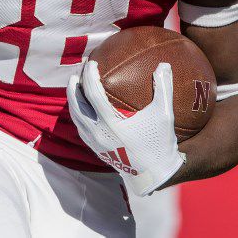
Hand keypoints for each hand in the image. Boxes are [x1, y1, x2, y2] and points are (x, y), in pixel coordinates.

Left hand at [67, 60, 185, 196]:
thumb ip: (163, 88)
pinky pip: (81, 129)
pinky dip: (78, 115)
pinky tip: (83, 108)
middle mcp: (99, 134)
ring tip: (75, 86)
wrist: (155, 175)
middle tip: (77, 71)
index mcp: (111, 124)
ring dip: (73, 101)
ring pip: (76, 119)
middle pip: (77, 106)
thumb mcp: (164, 114)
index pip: (93, 94)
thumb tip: (164, 64)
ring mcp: (96, 144)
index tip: (91, 62)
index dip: (90, 76)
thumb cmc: (160, 143)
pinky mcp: (97, 151)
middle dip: (74, 86)